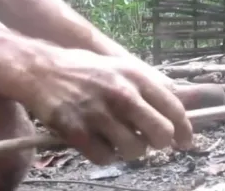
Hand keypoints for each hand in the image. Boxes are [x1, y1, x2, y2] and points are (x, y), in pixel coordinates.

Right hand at [23, 47, 192, 164]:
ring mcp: (99, 113)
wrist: (38, 70)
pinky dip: (107, 155)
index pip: (173, 108)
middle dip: (160, 143)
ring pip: (135, 150)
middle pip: (161, 133)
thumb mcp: (119, 66)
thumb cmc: (82, 68)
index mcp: (135, 76)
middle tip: (151, 142)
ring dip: (132, 151)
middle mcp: (121, 94)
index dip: (185, 129)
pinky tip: (100, 143)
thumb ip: (146, 84)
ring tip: (121, 140)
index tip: (185, 141)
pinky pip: (106, 158)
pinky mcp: (77, 131)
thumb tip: (177, 104)